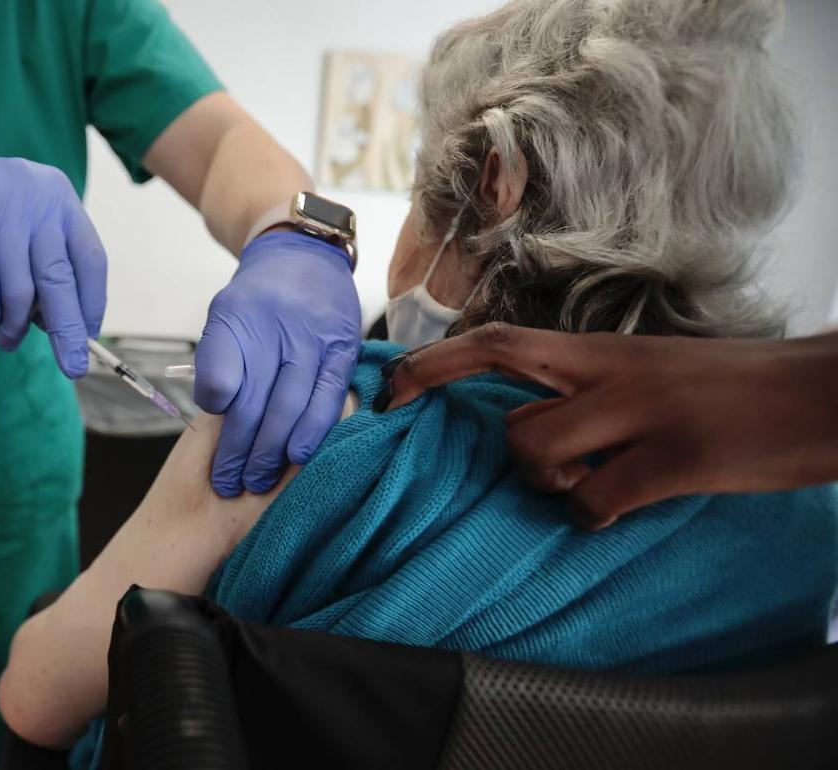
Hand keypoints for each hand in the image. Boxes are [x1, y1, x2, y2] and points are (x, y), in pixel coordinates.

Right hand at [0, 143, 106, 377]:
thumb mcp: (16, 227)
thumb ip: (43, 265)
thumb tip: (68, 329)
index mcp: (56, 194)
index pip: (90, 259)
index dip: (92, 303)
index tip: (89, 337)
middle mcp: (33, 194)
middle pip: (59, 279)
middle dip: (68, 331)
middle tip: (73, 368)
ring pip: (20, 291)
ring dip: (14, 327)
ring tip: (7, 340)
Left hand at [195, 230, 360, 496]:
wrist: (305, 258)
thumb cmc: (259, 301)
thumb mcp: (224, 316)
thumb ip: (216, 360)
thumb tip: (216, 407)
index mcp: (236, 316)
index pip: (220, 375)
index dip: (215, 416)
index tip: (209, 449)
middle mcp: (276, 327)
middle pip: (254, 401)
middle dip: (239, 450)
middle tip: (228, 483)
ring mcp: (313, 339)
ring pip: (290, 406)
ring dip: (271, 451)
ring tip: (257, 481)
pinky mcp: (343, 352)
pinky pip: (327, 400)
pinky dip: (312, 432)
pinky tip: (298, 456)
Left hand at [384, 323, 837, 528]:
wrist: (825, 393)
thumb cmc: (733, 389)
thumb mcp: (650, 373)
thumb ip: (589, 392)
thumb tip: (528, 426)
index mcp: (602, 351)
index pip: (497, 342)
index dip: (433, 364)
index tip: (389, 391)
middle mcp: (611, 373)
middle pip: (507, 398)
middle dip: (489, 437)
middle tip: (508, 459)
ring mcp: (642, 414)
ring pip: (537, 449)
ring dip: (549, 482)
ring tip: (595, 485)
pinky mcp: (678, 458)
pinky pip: (596, 501)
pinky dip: (593, 516)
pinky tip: (620, 511)